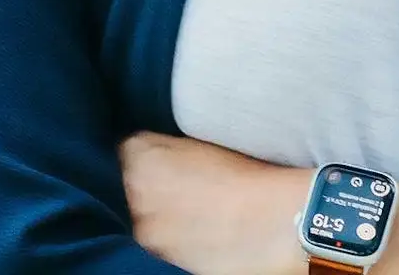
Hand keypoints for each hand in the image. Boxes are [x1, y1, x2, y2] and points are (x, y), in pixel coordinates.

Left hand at [119, 131, 307, 274]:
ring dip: (160, 210)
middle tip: (186, 183)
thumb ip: (166, 145)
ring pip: (144, 213)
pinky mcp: (159, 256)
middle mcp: (134, 194)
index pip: (130, 147)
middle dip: (151, 183)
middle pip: (132, 183)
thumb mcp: (200, 141)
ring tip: (195, 209)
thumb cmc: (244, 174)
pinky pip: (159, 238)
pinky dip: (172, 234)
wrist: (269, 222)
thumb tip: (155, 151)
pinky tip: (198, 229)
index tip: (170, 156)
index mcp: (142, 157)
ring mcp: (145, 229)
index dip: (152, 151)